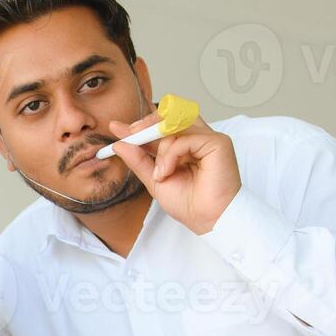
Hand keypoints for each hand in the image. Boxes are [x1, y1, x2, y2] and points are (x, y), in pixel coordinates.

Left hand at [107, 112, 240, 235]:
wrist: (207, 220)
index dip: (139, 126)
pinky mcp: (218, 143)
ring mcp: (208, 139)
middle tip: (131, 135)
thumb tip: (119, 144)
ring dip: (160, 148)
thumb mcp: (154, 180)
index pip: (160, 127)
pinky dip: (170, 154)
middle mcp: (198, 139)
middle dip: (146, 124)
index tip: (116, 128)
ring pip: (176, 125)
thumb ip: (138, 161)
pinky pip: (185, 138)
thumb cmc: (188, 204)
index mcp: (185, 147)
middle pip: (170, 115)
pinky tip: (167, 172)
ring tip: (159, 172)